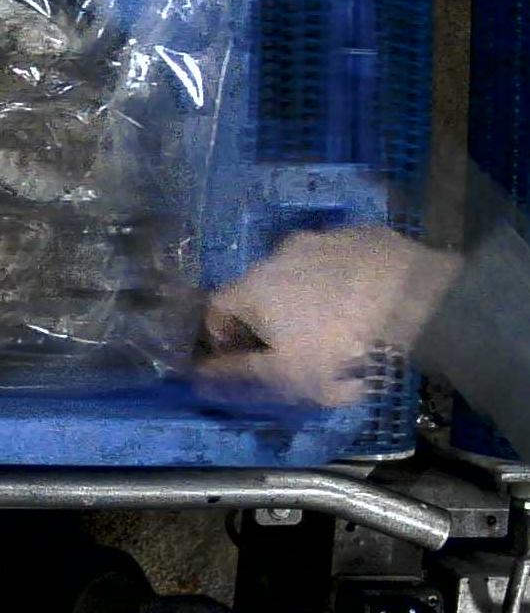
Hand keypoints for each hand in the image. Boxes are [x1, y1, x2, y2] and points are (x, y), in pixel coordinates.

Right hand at [200, 227, 460, 405]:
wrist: (415, 299)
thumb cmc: (340, 344)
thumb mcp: (287, 376)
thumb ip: (238, 376)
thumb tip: (196, 378)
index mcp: (250, 288)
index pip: (214, 310)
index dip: (223, 337)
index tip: (246, 359)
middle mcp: (275, 255)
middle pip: (256, 289)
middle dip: (266, 316)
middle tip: (294, 344)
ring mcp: (319, 239)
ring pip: (298, 270)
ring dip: (304, 293)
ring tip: (336, 320)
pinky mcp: (358, 234)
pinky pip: (337, 258)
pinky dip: (340, 277)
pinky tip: (365, 299)